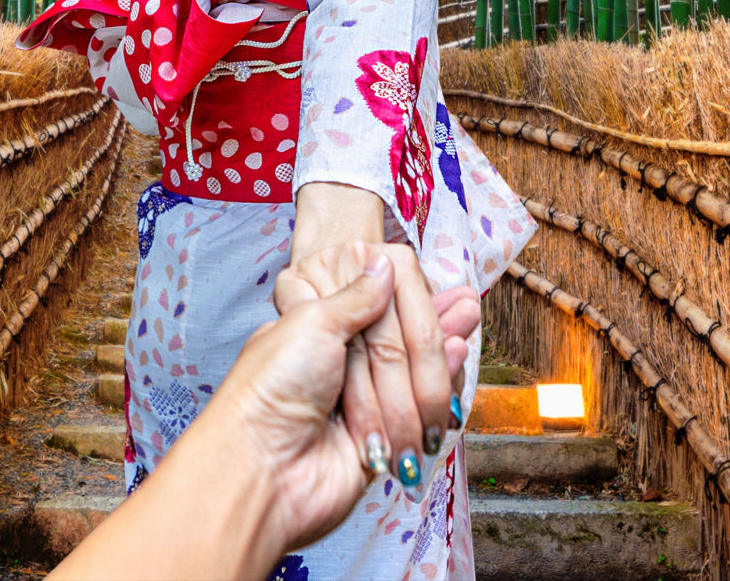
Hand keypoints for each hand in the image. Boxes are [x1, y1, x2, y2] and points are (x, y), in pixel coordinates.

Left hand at [274, 240, 473, 494]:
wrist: (261, 464)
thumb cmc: (271, 388)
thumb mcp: (313, 321)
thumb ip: (357, 296)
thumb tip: (383, 265)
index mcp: (312, 329)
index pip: (375, 308)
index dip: (408, 300)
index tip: (439, 285)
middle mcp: (334, 364)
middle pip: (397, 343)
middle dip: (430, 330)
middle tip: (468, 307)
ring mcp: (358, 403)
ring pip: (411, 374)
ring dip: (439, 358)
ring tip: (467, 333)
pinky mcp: (379, 439)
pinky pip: (418, 410)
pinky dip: (440, 387)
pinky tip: (458, 358)